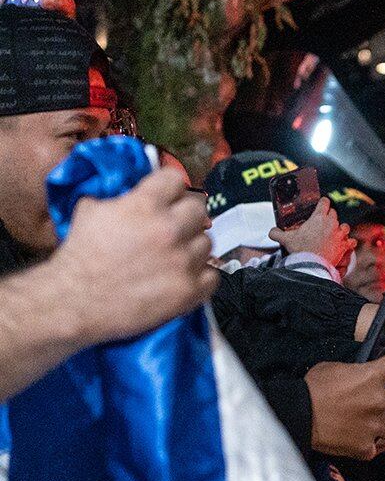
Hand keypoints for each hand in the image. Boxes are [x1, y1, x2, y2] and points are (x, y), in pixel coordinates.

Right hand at [55, 167, 216, 344]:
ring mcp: (182, 261)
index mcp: (146, 205)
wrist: (74, 301)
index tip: (167, 196)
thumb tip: (136, 191)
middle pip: (199, 209)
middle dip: (185, 215)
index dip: (169, 187)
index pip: (176, 179)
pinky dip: (201, 275)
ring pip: (207, 243)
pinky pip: (213, 275)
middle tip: (174, 226)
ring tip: (174, 255)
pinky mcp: (188, 290)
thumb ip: (121, 196)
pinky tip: (184, 275)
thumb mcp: (92, 210)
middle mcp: (169, 230)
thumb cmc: (79, 256)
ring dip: (192, 247)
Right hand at [270, 198, 354, 271]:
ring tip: (335, 233)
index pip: (324, 202)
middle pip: (334, 213)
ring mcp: (340, 234)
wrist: (311, 265)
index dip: (322, 202)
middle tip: (323, 222)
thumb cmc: (300, 250)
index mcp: (318, 217)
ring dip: (340, 228)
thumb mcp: (286, 239)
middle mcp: (331, 223)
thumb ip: (276, 233)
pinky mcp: (345, 246)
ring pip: (345, 226)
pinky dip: (349, 242)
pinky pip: (352, 241)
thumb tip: (271, 232)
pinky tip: (346, 244)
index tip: (321, 205)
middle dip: (329, 216)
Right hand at [305, 350, 384, 460]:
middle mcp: (378, 401)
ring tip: (382, 424)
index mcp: (371, 376)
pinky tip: (369, 440)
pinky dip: (374, 445)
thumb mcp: (333, 368)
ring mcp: (373, 426)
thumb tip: (361, 373)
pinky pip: (379, 448)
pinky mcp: (364, 447)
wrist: (298, 415)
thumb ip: (354, 370)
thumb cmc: (312, 389)